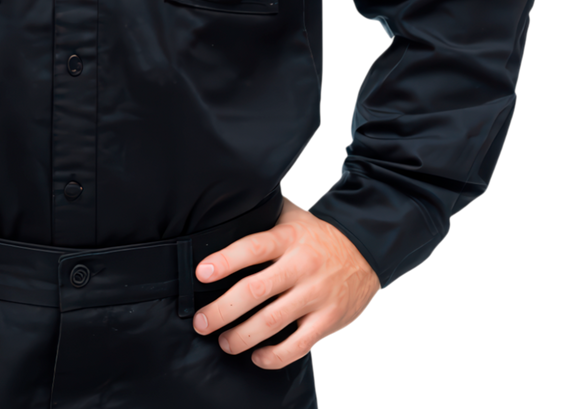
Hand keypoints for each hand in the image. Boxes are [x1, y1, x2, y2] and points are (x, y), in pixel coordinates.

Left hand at [192, 198, 380, 368]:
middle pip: (256, 290)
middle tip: (203, 322)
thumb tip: (224, 211)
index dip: (225, 261)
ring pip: (273, 321)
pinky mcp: (328, 319)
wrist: (367, 252)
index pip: (253, 248)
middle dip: (223, 309)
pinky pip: (298, 345)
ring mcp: (316, 294)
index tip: (201, 273)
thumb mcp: (293, 216)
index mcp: (288, 238)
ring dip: (242, 336)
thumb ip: (263, 215)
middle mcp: (301, 266)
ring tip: (225, 342)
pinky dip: (274, 356)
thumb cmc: (318, 236)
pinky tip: (258, 356)